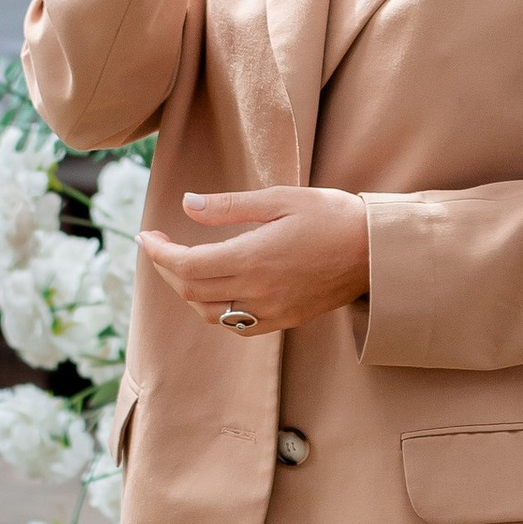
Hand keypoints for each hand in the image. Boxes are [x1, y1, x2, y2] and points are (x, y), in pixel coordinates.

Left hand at [140, 188, 369, 335]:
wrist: (377, 251)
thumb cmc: (331, 215)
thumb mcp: (279, 199)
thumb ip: (229, 206)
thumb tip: (186, 205)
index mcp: (252, 258)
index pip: (186, 265)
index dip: (158, 253)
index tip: (145, 236)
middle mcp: (257, 291)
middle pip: (191, 290)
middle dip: (166, 268)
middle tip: (159, 245)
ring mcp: (271, 311)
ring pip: (210, 313)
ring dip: (187, 292)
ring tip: (182, 266)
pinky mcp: (285, 320)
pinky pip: (237, 324)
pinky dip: (216, 309)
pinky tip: (216, 290)